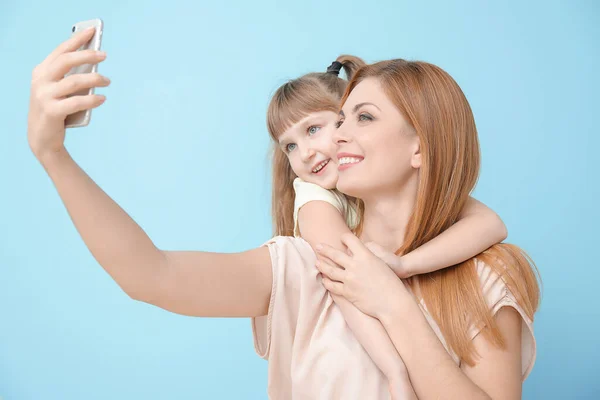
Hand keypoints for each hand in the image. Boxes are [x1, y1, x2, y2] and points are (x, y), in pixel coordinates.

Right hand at [28, 27, 109, 161]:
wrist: (42, 138)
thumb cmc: (55, 109)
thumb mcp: (59, 90)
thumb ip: (70, 77)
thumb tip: (94, 63)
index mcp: (41, 71)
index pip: (61, 50)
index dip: (77, 39)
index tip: (92, 30)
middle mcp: (41, 81)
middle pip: (66, 61)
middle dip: (87, 55)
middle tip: (104, 55)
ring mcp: (44, 96)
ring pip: (74, 82)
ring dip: (95, 79)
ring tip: (108, 81)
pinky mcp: (52, 111)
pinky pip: (77, 102)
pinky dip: (92, 99)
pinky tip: (102, 99)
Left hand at [315, 233, 409, 319]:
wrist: (392, 302)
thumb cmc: (391, 283)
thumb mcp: (380, 263)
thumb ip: (367, 256)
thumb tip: (356, 252)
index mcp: (365, 255)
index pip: (349, 239)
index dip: (345, 238)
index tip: (341, 238)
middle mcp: (355, 265)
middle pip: (334, 254)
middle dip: (324, 249)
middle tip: (318, 246)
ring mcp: (349, 279)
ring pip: (329, 270)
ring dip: (322, 265)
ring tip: (317, 263)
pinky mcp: (347, 292)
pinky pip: (332, 286)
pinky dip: (327, 282)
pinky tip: (324, 280)